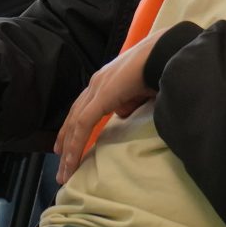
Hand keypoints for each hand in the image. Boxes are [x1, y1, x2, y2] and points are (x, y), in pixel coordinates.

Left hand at [53, 34, 159, 182]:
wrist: (165, 54)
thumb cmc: (159, 69)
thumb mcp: (140, 93)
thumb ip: (127, 103)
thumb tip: (121, 114)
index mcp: (104, 82)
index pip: (82, 109)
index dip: (72, 129)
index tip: (65, 148)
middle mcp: (96, 83)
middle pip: (73, 117)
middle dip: (65, 142)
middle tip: (60, 165)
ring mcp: (97, 88)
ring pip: (75, 124)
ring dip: (68, 149)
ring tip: (64, 172)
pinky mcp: (102, 96)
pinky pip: (83, 124)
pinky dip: (76, 144)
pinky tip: (71, 160)